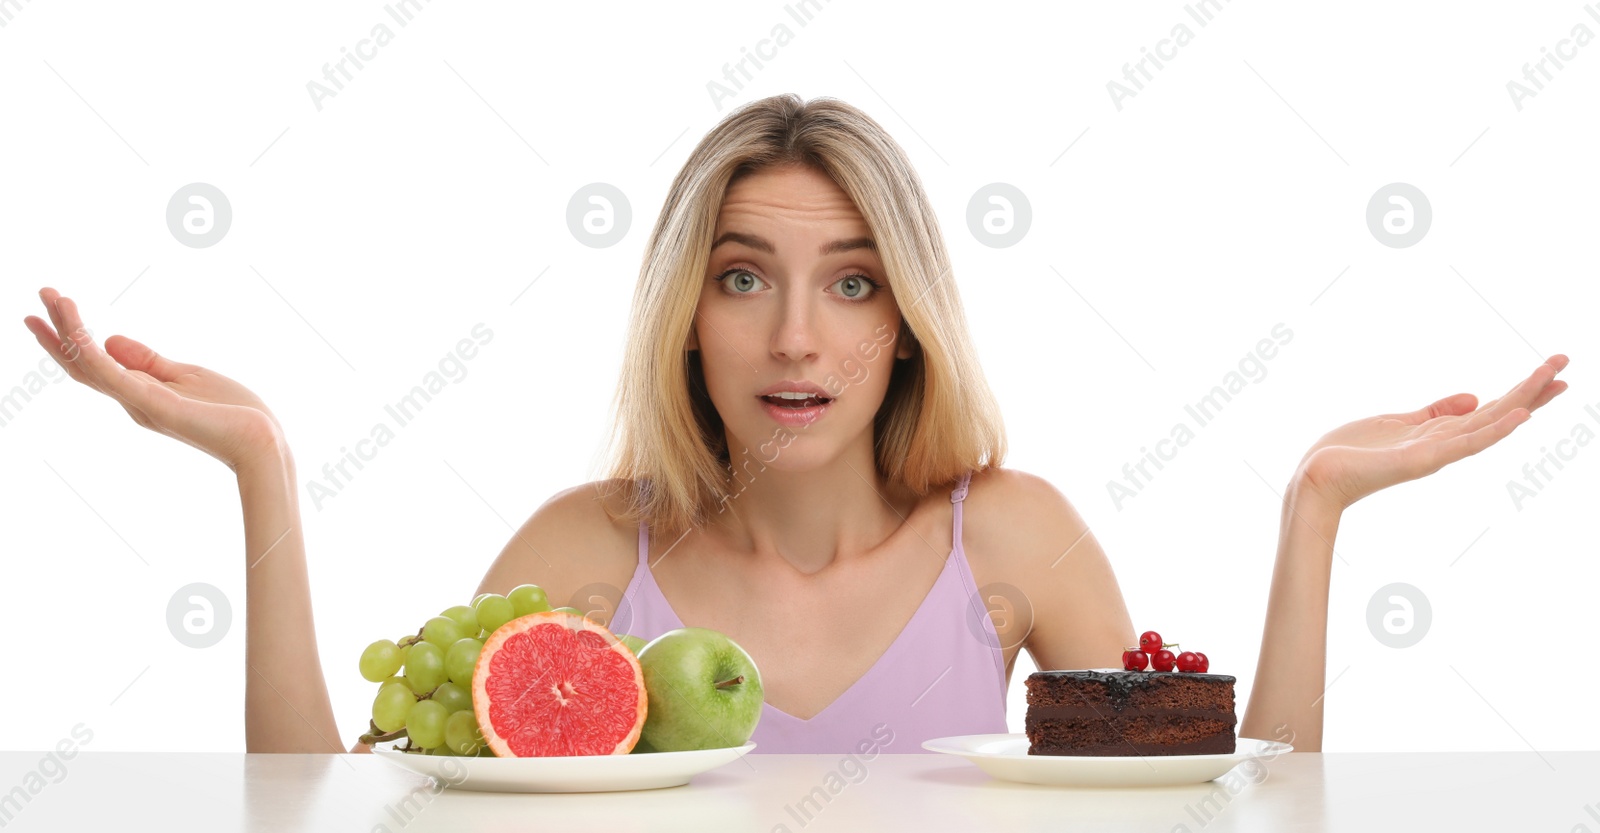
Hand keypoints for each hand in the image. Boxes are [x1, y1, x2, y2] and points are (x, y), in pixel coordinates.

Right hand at [23, 287, 286, 471]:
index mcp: (141, 394)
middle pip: (84, 363)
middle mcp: (133, 401)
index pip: (95, 364)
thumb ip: (149, 362)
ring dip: (68, 330)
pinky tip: (76, 327)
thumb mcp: (189, 377)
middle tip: (41, 293)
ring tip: (52, 297)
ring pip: (90, 364)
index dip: (69, 337)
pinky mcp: (152, 404)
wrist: (262, 443)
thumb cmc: (233, 414)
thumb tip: (110, 340)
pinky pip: (111, 374)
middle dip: (59, 330)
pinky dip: (90, 350)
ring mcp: (140, 403)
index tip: (53, 305)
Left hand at [1296, 354, 1569, 509]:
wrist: (1317, 478)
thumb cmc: (1350, 454)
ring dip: (1524, 400)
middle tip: (1568, 365)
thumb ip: (1435, 412)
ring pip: (1491, 423)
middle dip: (1534, 390)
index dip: (1522, 391)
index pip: (1491, 408)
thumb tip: (1474, 397)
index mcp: (1439, 433)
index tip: (1553, 370)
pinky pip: (1466, 444)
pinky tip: (1520, 415)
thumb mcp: (1397, 422)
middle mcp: (1445, 444)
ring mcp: (1438, 453)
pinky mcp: (1423, 460)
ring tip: (1555, 377)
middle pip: (1500, 413)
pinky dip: (1494, 430)